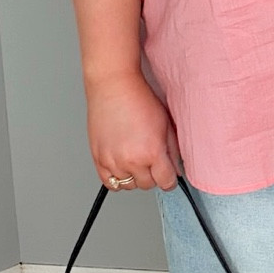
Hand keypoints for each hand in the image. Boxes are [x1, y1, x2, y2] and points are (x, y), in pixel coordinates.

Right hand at [85, 70, 182, 189]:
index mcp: (152, 153)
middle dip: (153, 176)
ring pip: (129, 185)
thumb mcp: (165, 124)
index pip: (166, 182)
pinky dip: (117, 179)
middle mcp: (132, 161)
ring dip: (134, 177)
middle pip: (147, 185)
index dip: (170, 179)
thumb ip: (172, 151)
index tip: (168, 175)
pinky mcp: (98, 158)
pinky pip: (109, 183)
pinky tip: (122, 166)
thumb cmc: (138, 100)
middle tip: (151, 162)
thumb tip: (175, 169)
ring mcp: (112, 161)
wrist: (113, 87)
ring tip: (135, 160)